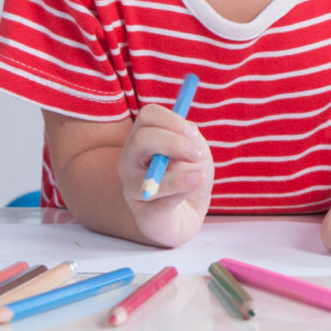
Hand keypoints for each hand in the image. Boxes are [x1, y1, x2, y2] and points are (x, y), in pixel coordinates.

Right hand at [116, 103, 213, 246]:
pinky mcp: (143, 213)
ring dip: (179, 175)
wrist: (186, 215)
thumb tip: (187, 135)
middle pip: (142, 139)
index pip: (148, 116)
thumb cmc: (189, 175)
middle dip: (174, 143)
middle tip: (196, 153)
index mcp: (143, 138)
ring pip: (148, 175)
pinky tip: (194, 187)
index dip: (172, 120)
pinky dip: (181, 191)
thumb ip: (190, 139)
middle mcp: (130, 160)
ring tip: (200, 177)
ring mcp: (132, 187)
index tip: (193, 134)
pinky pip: (161, 200)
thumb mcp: (195, 151)